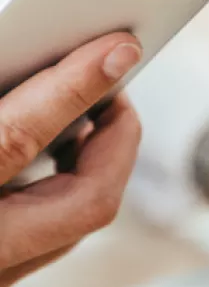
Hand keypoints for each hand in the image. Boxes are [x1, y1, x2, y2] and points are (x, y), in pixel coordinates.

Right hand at [0, 33, 142, 286]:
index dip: (75, 87)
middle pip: (87, 202)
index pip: (16, 139)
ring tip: (92, 111)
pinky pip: (53, 237)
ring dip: (98, 163)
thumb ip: (4, 112)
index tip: (119, 50)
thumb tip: (52, 56)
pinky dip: (67, 188)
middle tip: (119, 87)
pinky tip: (59, 154)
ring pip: (78, 224)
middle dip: (119, 139)